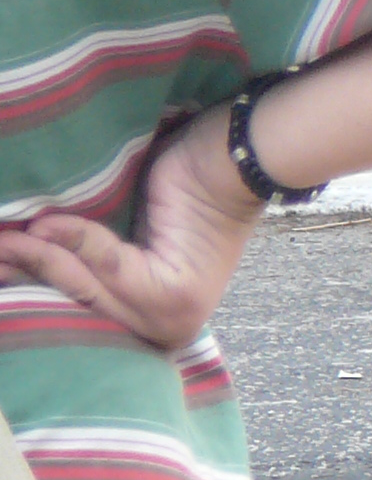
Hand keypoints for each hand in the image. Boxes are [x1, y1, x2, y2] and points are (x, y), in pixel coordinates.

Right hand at [0, 110, 260, 351]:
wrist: (240, 151)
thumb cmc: (190, 174)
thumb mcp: (128, 221)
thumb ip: (88, 247)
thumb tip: (27, 244)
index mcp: (152, 315)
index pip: (79, 301)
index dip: (33, 278)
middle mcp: (162, 328)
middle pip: (75, 297)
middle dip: (24, 273)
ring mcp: (170, 318)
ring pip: (86, 285)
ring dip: (37, 258)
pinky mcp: (172, 294)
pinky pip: (110, 266)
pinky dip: (73, 242)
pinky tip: (40, 227)